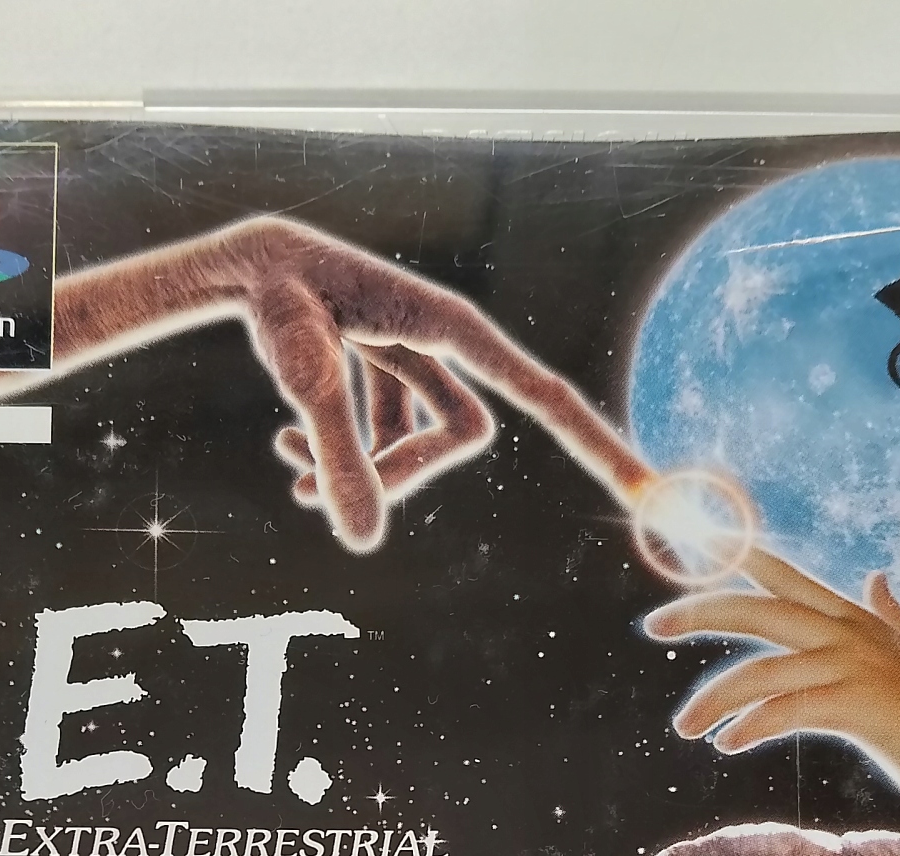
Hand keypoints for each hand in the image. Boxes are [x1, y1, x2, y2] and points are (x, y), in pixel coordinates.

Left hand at [190, 218, 654, 549]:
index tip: (647, 492)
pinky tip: (288, 457)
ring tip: (292, 474)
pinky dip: (339, 455)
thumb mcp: (305, 380)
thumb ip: (336, 456)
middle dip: (397, 475)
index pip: (544, 395)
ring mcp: (421, 360)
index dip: (596, 446)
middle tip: (318, 486)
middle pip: (456, 440)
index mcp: (454, 328)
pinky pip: (386, 436)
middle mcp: (450, 344)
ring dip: (356, 470)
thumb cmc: (282, 305)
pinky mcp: (391, 371)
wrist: (252, 266)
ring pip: (415, 446)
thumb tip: (363, 546)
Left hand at [645, 556, 899, 808]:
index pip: (786, 578)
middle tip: (655, 624)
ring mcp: (856, 668)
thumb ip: (892, 615)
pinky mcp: (860, 708)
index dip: (739, 560)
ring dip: (714, 700)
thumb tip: (878, 577)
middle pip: (760, 609)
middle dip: (702, 611)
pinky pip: (787, 710)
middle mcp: (851, 635)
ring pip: (761, 672)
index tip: (695, 549)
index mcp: (855, 621)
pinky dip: (751, 725)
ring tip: (686, 729)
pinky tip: (728, 743)